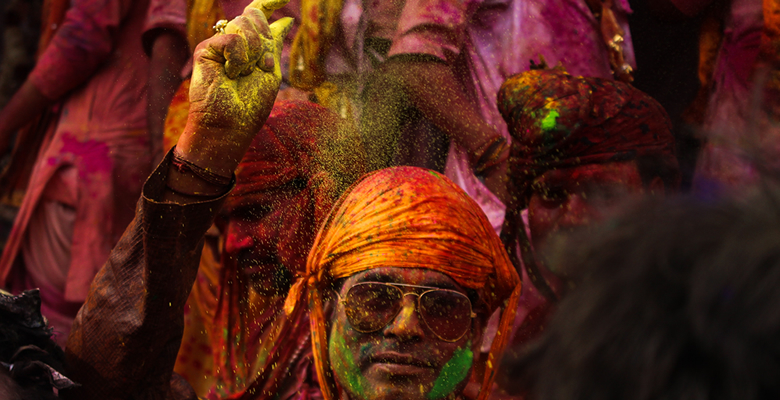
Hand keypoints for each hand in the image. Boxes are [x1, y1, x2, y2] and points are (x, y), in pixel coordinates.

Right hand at [176, 0, 292, 176]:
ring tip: (241, 74)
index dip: (270, 3)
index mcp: (252, 47)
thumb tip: (285, 19)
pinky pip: (231, 38)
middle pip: (252, 15)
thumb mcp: (270, 71)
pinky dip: (238, 58)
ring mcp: (219, 45)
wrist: (230, 125)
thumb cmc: (251, 105)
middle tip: (258, 66)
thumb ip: (273, 44)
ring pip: (243, 24)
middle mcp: (235, 43)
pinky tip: (229, 73)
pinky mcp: (206, 50)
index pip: (259, 15)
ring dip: (252, 52)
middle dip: (262, 38)